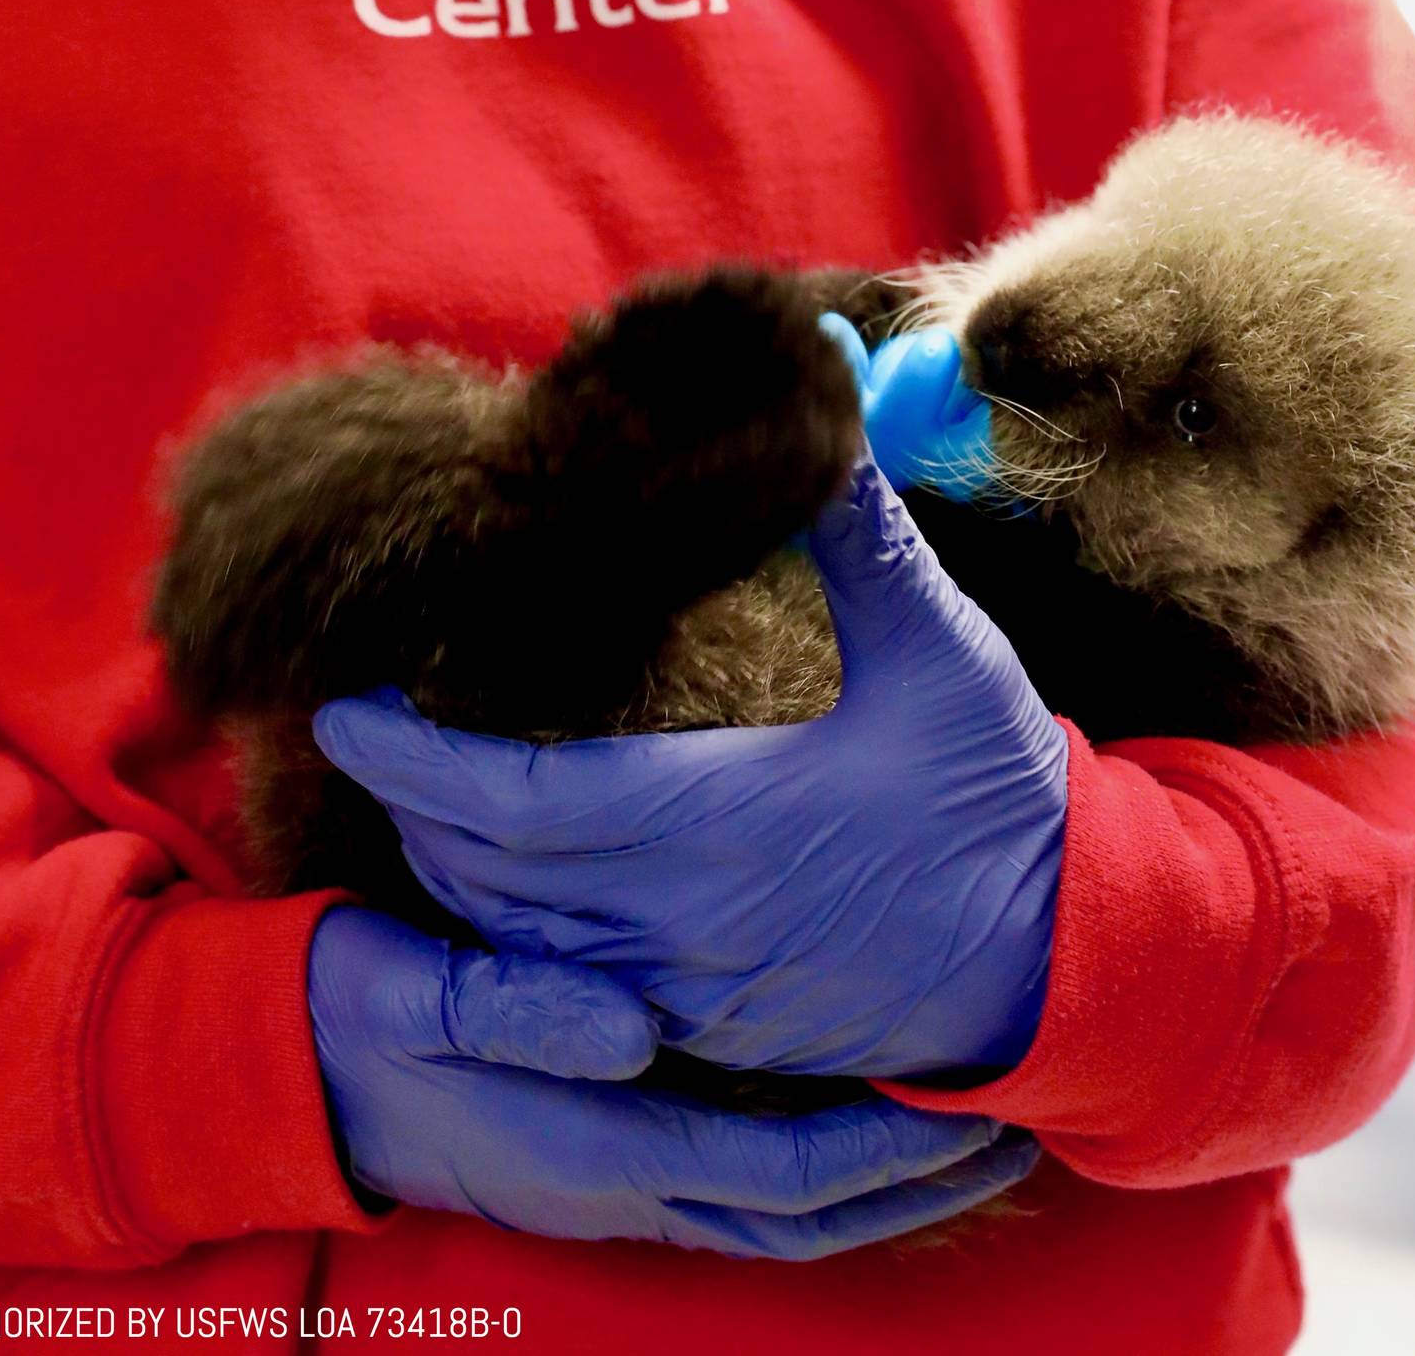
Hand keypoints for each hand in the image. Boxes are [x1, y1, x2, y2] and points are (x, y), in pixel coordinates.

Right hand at [307, 905, 1040, 1258]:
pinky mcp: (610, 1159)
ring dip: (877, 1183)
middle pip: (804, 1212)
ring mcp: (619, 1183)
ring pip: (782, 1212)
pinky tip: (852, 1108)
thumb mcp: (420, 993)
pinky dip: (816, 1165)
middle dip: (911, 1181)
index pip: (774, 1167)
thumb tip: (630, 1027)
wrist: (301, 1070)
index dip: (877, 1146)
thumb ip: (514, 1005)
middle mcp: (625, 1184)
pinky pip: (741, 1183)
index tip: (964, 1102)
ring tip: (965, 1126)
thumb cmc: (364, 1016)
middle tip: (1013, 1125)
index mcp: (595, 1146)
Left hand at [315, 445, 1069, 1080]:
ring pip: (520, 950)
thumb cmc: (1000, 799)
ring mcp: (694, 995)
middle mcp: (683, 925)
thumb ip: (861, 530)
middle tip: (369, 737)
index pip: (513, 803)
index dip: (412, 759)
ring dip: (456, 876)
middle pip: (488, 881)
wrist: (1072, 961)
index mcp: (719, 824)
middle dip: (412, 810)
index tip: (342, 709)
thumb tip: (828, 381)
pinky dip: (518, 939)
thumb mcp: (940, 650)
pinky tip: (518, 883)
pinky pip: (576, 995)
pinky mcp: (716, 1032)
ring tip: (426, 797)